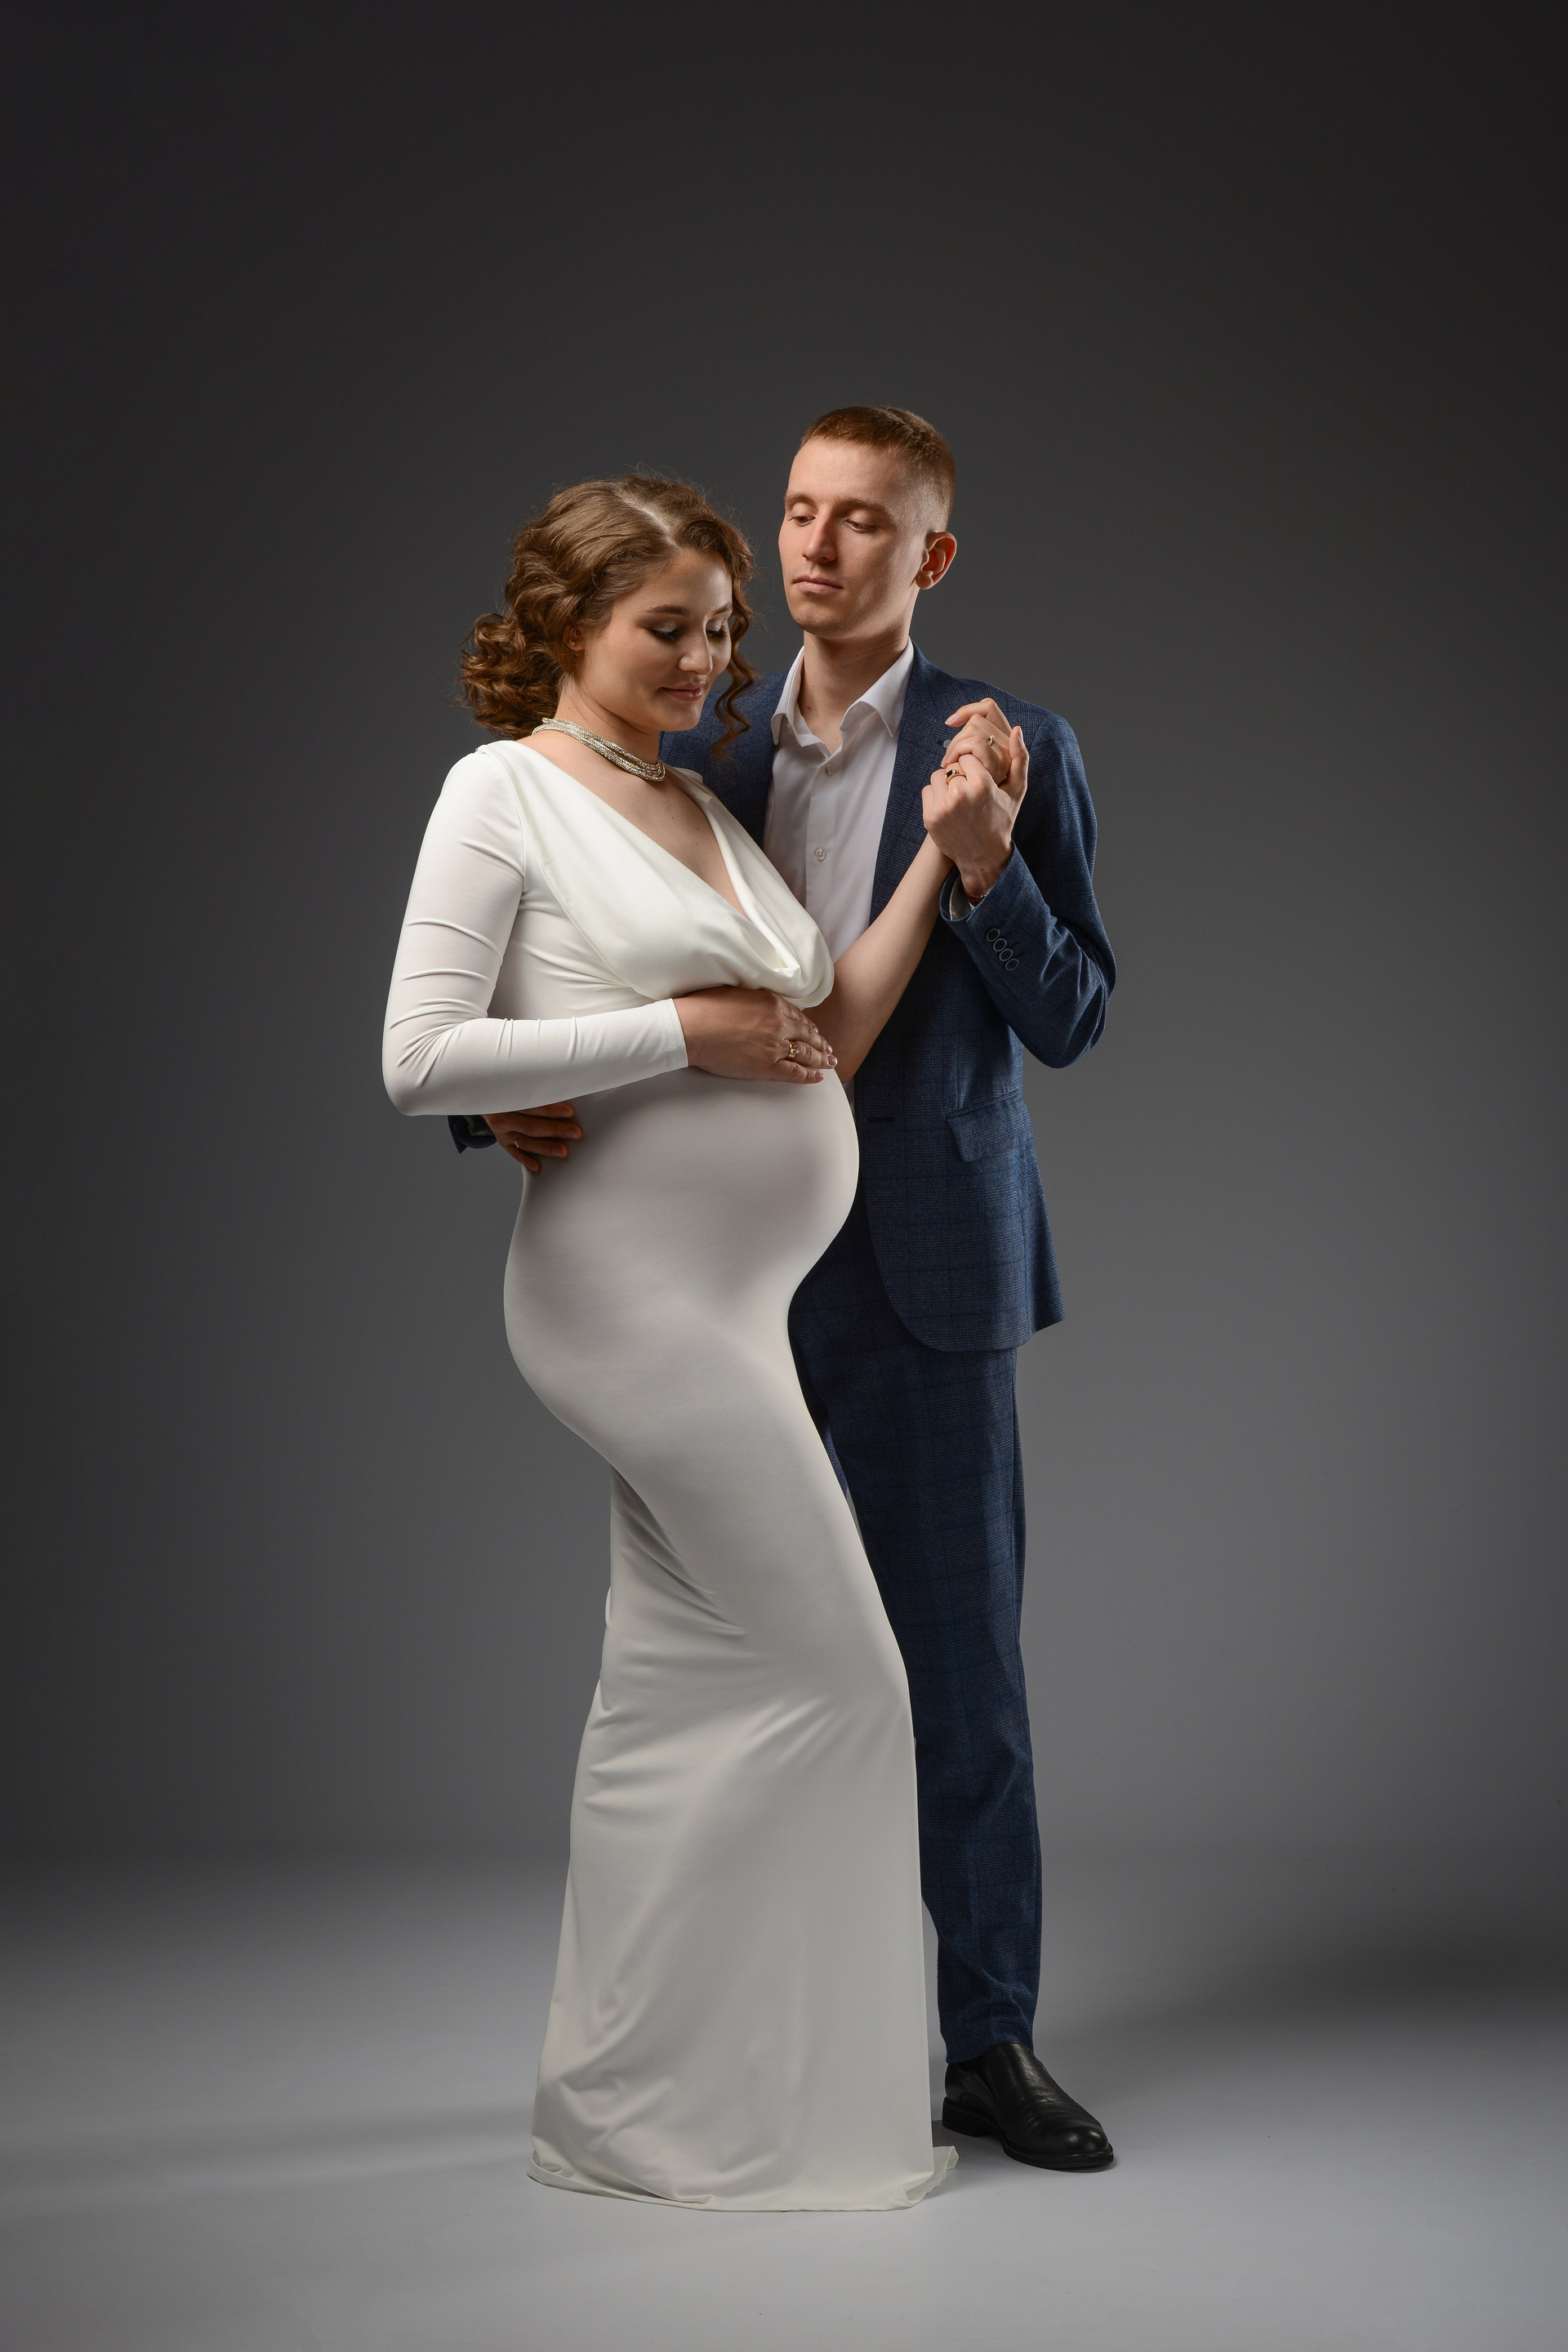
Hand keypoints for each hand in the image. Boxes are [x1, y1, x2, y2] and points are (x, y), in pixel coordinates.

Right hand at [484, 1101, 581, 1173]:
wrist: (488, 1099)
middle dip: (555, 1130)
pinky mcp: (503, 1142)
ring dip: (545, 1147)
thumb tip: (564, 1094)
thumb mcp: (517, 1087)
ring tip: (562, 1151)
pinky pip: (515, 1153)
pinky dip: (526, 1160)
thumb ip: (537, 1093)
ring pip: (525, 1142)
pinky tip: (539, 1166)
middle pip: (531, 1125)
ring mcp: (502, 1132)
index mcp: (507, 1100)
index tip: (569, 1112)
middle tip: (575, 1133)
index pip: (532, 1106)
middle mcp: (502, 1117)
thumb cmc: (510, 1092)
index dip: (550, 1109)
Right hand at [674, 987, 836, 1081]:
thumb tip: (760, 1005)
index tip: (814, 1031)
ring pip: (806, 1053)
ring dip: (820, 1058)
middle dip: (820, 1043)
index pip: (798, 1016)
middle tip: (828, 1049)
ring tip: (829, 1062)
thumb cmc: (704, 1008)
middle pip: (807, 1034)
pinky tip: (818, 1077)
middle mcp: (779, 1023)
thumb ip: (755, 1000)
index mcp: (772, 1003)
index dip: (808, 1026)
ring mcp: (775, 1045)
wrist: (690, 1028)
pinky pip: (795, 1072)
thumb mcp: (736, 992)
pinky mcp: (767, 1066)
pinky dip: (809, 1075)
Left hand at [923, 704, 1028, 902]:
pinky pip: (928, 790)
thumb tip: (1017, 729)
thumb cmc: (1002, 820)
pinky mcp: (929, 816)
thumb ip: (1019, 758)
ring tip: (960, 800)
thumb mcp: (1016, 790)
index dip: (974, 767)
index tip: (980, 781)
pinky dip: (936, 796)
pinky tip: (950, 808)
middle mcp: (960, 794)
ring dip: (946, 783)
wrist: (983, 856)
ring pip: (938, 775)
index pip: (968, 755)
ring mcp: (943, 806)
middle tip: (970, 794)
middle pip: (952, 765)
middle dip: (960, 775)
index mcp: (982, 784)